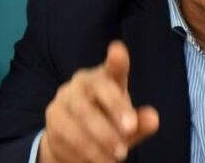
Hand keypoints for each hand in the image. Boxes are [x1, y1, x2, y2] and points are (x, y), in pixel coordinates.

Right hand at [39, 40, 158, 162]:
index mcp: (105, 78)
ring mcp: (62, 101)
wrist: (74, 138)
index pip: (113, 68)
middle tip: (124, 150)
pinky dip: (81, 155)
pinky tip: (95, 162)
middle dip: (109, 126)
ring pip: (75, 123)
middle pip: (92, 100)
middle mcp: (81, 83)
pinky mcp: (51, 121)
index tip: (118, 52)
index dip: (116, 61)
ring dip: (95, 146)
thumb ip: (140, 122)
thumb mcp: (128, 123)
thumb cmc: (109, 122)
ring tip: (113, 160)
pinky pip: (64, 139)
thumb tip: (153, 120)